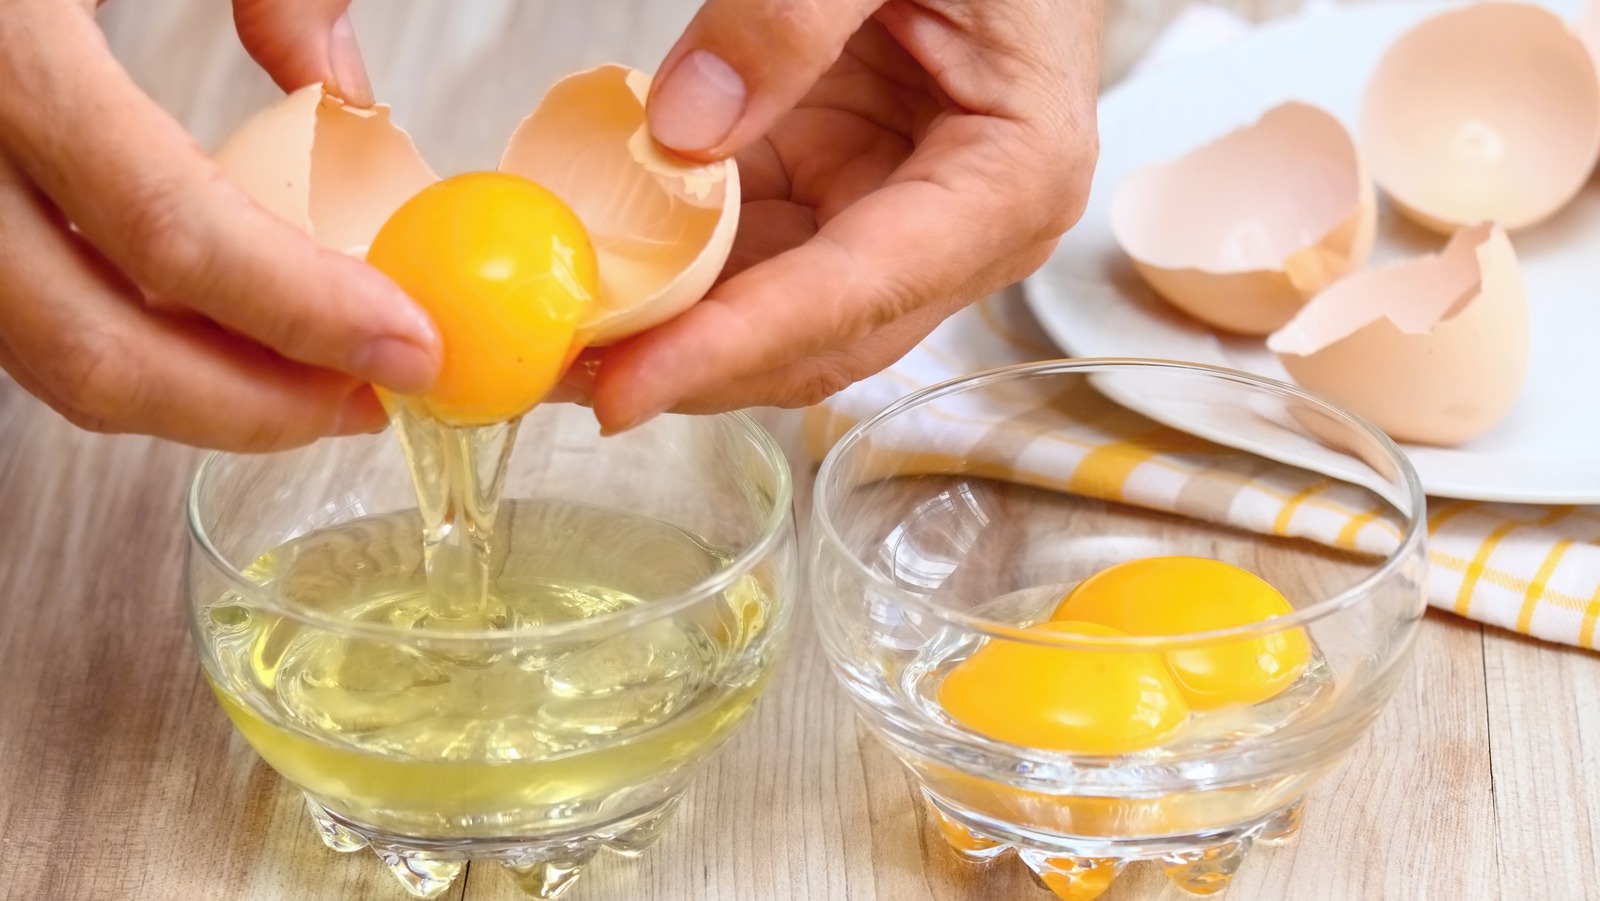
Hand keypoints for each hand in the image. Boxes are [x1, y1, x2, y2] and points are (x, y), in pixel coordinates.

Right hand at [0, 0, 437, 450]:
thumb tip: (344, 92)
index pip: (171, 233)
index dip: (307, 315)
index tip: (408, 349)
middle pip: (92, 348)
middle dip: (253, 408)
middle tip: (366, 400)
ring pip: (42, 354)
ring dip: (190, 389)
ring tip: (308, 374)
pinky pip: (15, 310)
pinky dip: (123, 334)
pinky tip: (210, 322)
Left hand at [581, 0, 1100, 431]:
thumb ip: (793, 15)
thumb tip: (682, 131)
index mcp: (1010, 180)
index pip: (857, 292)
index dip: (736, 345)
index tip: (627, 387)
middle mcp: (963, 234)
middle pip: (816, 339)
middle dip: (687, 366)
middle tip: (557, 374)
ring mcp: (899, 224)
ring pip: (774, 318)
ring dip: (670, 333)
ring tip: (556, 341)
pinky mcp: (843, 200)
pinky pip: (752, 258)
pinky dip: (675, 272)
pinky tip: (600, 274)